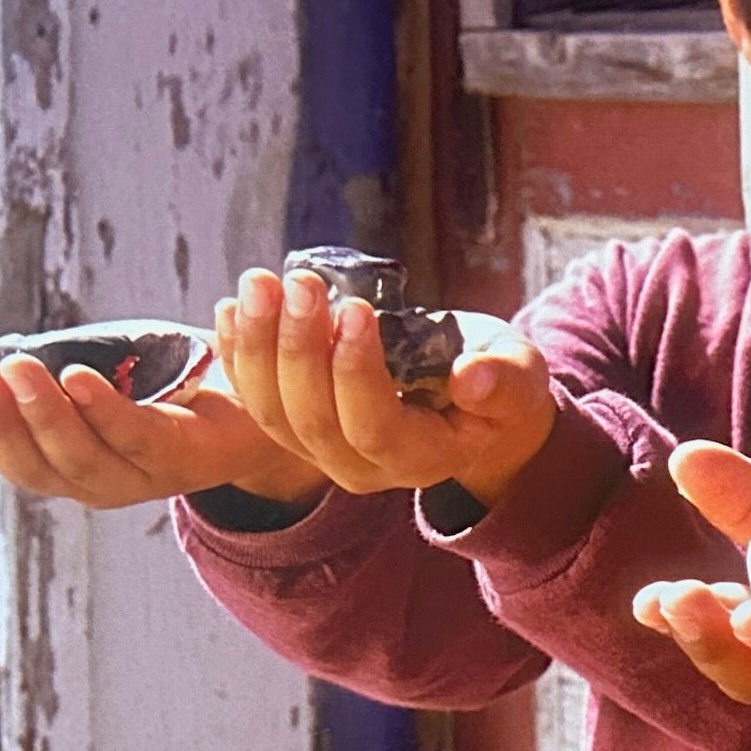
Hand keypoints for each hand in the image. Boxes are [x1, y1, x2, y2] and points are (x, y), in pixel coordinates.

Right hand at [0, 344, 324, 510]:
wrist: (253, 395)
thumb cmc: (157, 382)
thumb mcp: (76, 367)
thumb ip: (14, 370)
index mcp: (64, 464)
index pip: (2, 459)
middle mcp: (97, 481)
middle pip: (33, 465)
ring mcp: (141, 475)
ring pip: (78, 457)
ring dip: (42, 413)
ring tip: (14, 368)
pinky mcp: (183, 455)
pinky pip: (136, 438)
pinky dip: (103, 411)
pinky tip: (77, 378)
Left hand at [213, 265, 554, 502]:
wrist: (471, 400)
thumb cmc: (499, 382)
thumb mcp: (520, 376)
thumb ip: (506, 381)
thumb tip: (474, 379)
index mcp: (422, 458)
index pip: (374, 428)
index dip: (356, 374)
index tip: (355, 310)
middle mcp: (363, 467)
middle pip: (311, 421)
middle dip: (298, 348)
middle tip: (300, 283)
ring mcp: (323, 451)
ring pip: (272, 412)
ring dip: (258, 345)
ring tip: (261, 282)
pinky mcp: (296, 425)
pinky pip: (252, 399)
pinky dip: (236, 353)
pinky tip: (230, 307)